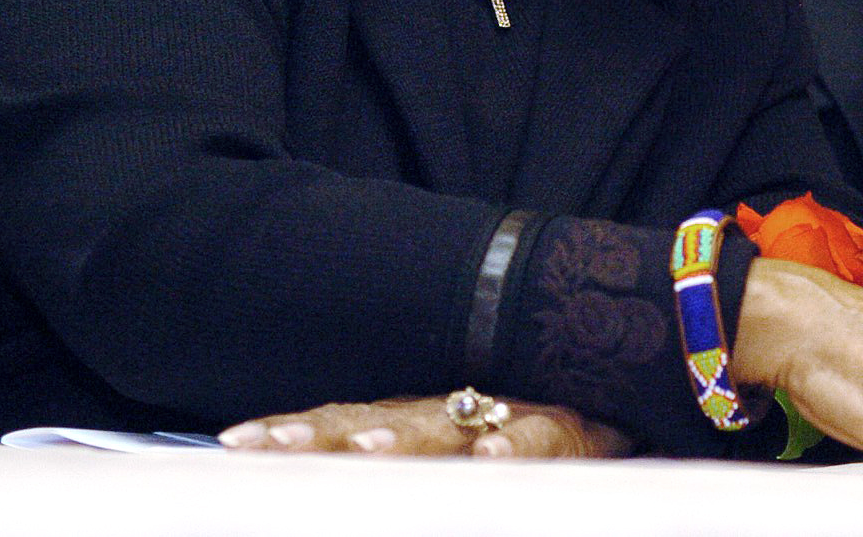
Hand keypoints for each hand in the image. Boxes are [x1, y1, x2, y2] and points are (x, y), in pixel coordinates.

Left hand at [218, 393, 630, 458]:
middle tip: (270, 448)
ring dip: (409, 438)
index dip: (292, 432)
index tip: (231, 444)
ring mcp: (510, 417)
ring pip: (452, 426)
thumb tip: (339, 472)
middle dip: (322, 436)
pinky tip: (492, 454)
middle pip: (379, 423)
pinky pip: (541, 438)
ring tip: (368, 453)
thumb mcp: (459, 458)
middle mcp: (457, 412)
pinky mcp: (572, 430)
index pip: (345, 423)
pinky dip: (516, 444)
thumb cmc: (533, 443)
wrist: (631, 388)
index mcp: (422, 419)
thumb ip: (403, 474)